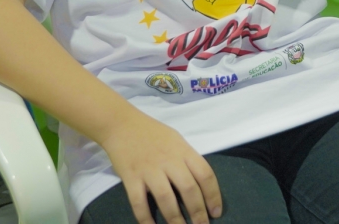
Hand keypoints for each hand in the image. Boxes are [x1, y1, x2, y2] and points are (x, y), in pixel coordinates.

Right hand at [103, 112, 221, 223]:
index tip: (216, 212)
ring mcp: (149, 169)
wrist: (122, 124)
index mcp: (183, 151)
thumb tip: (200, 184)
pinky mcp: (131, 177)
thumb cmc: (152, 133)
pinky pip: (139, 202)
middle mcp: (169, 160)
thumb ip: (187, 160)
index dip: (213, 196)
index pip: (205, 174)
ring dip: (175, 219)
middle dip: (197, 212)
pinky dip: (146, 218)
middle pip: (189, 189)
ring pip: (166, 198)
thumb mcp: (176, 141)